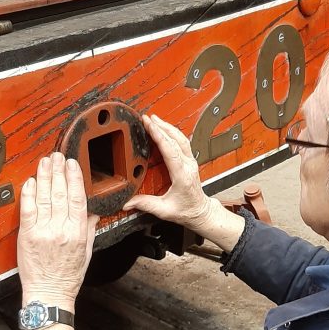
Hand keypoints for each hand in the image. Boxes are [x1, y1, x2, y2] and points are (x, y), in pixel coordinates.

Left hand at [17, 153, 97, 309]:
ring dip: (44, 176)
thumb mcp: (87, 251)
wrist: (50, 294)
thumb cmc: (68, 276)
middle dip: (58, 171)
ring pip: (44, 197)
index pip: (78, 198)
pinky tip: (30, 182)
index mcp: (78, 232)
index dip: (75, 178)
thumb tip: (93, 212)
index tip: (73, 164)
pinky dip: (28, 194)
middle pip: (60, 193)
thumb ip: (90, 229)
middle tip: (57, 156)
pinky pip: (27, 210)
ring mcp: (43, 232)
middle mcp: (61, 229)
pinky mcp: (27, 236)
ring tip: (44, 162)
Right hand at [124, 115, 244, 252]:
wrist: (200, 211)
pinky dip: (172, 133)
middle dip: (161, 126)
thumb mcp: (164, 210)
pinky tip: (164, 129)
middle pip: (175, 139)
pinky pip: (182, 142)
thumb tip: (128, 203)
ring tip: (154, 119)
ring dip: (167, 127)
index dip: (158, 134)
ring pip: (181, 138)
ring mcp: (191, 162)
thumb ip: (145, 204)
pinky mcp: (190, 161)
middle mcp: (188, 165)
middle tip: (147, 118)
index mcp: (182, 175)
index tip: (148, 123)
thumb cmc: (187, 211)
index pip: (169, 149)